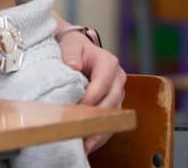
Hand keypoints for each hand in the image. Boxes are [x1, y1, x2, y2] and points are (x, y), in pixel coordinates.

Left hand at [59, 30, 126, 152]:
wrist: (76, 49)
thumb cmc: (72, 46)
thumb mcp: (70, 44)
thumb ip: (71, 53)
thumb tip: (74, 66)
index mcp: (108, 63)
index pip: (103, 82)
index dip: (92, 96)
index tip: (78, 108)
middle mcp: (117, 79)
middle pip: (112, 102)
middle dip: (97, 118)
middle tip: (81, 132)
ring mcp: (117, 93)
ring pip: (114, 116)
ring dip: (100, 131)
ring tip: (85, 145)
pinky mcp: (112, 104)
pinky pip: (110, 122)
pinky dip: (100, 134)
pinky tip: (88, 145)